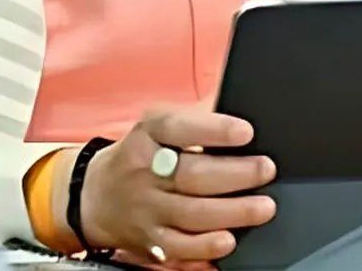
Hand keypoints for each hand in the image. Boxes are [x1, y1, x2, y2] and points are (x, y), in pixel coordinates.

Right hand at [69, 107, 276, 266]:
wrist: (94, 196)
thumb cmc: (140, 154)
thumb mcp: (157, 124)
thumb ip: (195, 119)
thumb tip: (240, 113)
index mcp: (148, 134)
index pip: (178, 128)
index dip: (214, 130)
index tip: (246, 132)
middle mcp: (144, 172)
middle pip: (191, 175)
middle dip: (236, 174)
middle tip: (266, 169)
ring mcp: (147, 209)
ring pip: (191, 214)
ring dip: (232, 212)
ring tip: (264, 207)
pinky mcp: (150, 241)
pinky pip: (180, 248)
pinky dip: (206, 247)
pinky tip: (229, 240)